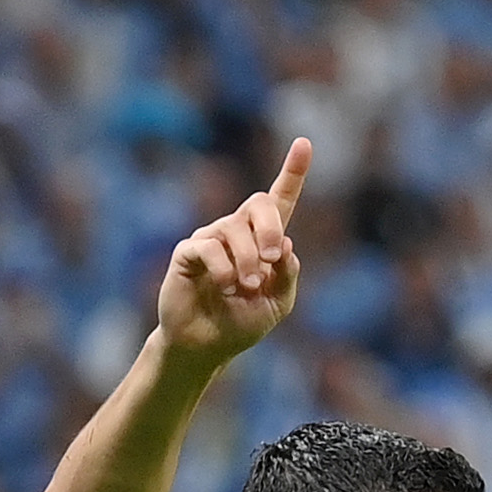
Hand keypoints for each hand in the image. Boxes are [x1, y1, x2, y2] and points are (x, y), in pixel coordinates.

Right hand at [156, 138, 312, 366]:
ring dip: (248, 260)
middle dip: (271, 228)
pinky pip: (209, 247)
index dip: (293, 172)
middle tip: (272, 258)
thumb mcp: (278, 304)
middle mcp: (237, 232)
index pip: (280, 199)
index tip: (304, 143)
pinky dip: (224, 269)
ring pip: (235, 228)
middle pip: (259, 203)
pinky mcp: (187, 253)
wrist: (206, 347)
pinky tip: (226, 287)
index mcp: (263, 241)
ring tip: (247, 286)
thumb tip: (286, 245)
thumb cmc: (240, 324)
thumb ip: (287, 275)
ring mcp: (210, 239)